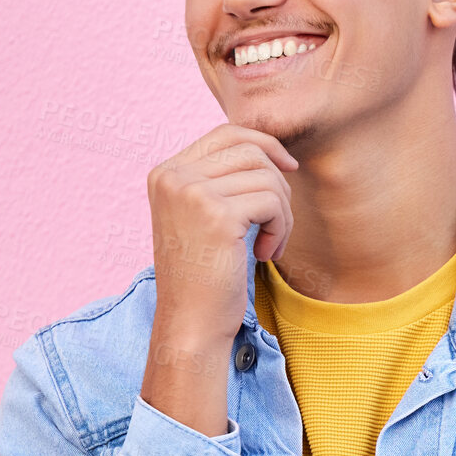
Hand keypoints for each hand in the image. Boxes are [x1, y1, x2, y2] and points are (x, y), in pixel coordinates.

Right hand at [147, 123, 299, 343]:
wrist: (191, 322)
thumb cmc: (205, 275)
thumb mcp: (204, 216)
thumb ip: (222, 179)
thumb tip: (271, 148)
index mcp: (166, 173)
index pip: (226, 133)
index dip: (265, 144)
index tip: (289, 168)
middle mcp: (173, 176)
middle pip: (251, 152)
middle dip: (278, 185)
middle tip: (277, 224)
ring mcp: (192, 192)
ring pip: (267, 177)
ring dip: (282, 213)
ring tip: (271, 243)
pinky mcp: (216, 214)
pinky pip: (272, 202)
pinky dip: (281, 229)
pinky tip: (267, 254)